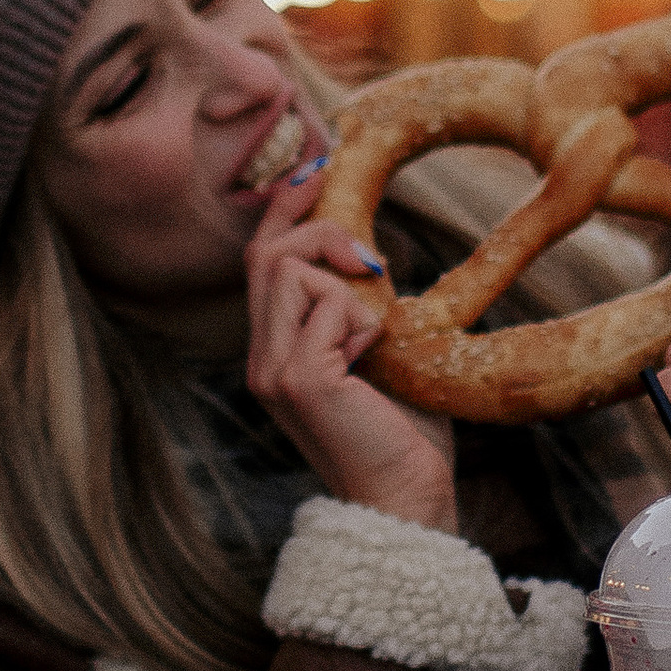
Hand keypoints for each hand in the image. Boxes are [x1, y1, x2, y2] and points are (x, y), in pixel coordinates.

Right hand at [245, 166, 456, 530]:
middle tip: (373, 256)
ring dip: (348, 286)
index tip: (312, 171)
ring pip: (291, 270)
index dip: (283, 211)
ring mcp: (273, 370)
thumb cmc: (405, 436)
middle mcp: (263, 360)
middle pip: (267, 254)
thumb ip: (360, 311)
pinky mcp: (297, 378)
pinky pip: (327, 306)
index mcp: (277, 354)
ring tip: (376, 336)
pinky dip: (363, 320)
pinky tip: (373, 362)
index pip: (262, 263)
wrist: (408, 500)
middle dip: (317, 228)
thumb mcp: (380, 357)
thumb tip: (368, 256)